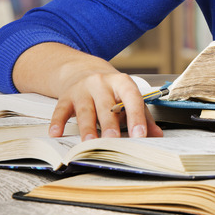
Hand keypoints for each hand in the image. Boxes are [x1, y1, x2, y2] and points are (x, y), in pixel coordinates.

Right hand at [13, 43, 163, 140]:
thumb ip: (144, 117)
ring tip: (89, 143)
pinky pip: (60, 110)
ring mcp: (82, 89)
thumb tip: (158, 136)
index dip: (136, 117)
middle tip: (113, 140)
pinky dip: (57, 122)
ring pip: (85, 110)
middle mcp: (102, 83)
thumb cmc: (112, 91)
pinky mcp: (66, 96)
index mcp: (122, 83)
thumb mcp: (129, 98)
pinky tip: (56, 134)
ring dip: (87, 127)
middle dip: (109, 124)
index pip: (132, 98)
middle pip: (106, 105)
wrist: (84, 71)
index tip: (140, 135)